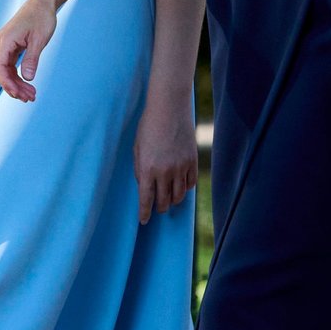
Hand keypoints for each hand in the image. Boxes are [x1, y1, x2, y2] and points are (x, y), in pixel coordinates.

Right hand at [0, 0, 56, 100]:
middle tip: (30, 98)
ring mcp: (3, 45)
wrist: (42, 3)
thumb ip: (32, 59)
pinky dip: (17, 76)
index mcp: (4, 41)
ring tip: (31, 95)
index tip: (19, 94)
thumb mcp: (39, 39)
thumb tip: (27, 78)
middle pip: (1, 72)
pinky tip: (27, 84)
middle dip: (14, 87)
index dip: (7, 84)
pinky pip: (9, 66)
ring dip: (16, 84)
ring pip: (5, 71)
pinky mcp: (9, 47)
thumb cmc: (41, 17)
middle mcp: (0, 43)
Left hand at [133, 94, 197, 223]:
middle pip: (164, 201)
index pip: (146, 199)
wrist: (169, 108)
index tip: (144, 221)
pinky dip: (185, 189)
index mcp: (148, 168)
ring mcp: (181, 167)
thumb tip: (145, 187)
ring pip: (179, 196)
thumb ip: (140, 169)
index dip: (144, 213)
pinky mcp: (192, 161)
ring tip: (169, 200)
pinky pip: (190, 183)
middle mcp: (165, 171)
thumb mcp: (138, 148)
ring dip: (173, 201)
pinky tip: (181, 187)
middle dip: (159, 208)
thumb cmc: (148, 126)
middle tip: (157, 209)